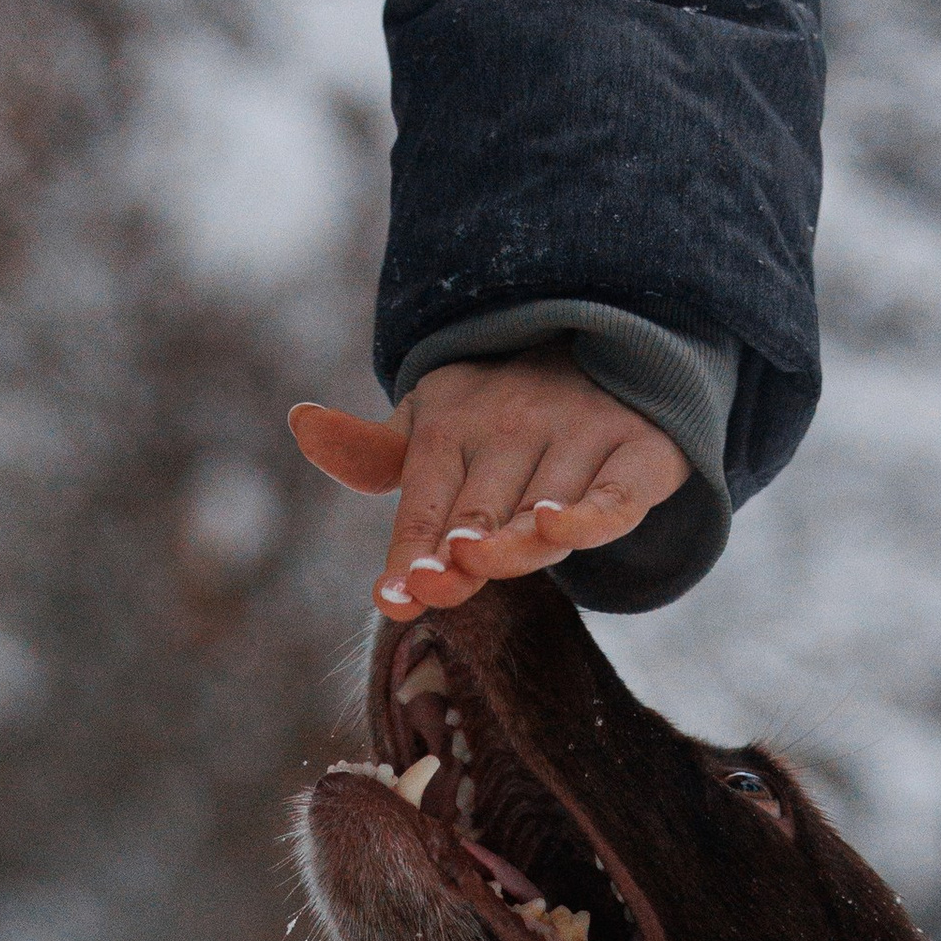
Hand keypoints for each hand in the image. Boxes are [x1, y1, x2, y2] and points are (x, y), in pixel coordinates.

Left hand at [289, 345, 688, 616]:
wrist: (603, 344)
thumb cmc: (499, 408)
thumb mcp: (432, 421)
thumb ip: (374, 451)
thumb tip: (301, 423)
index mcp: (455, 423)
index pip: (425, 501)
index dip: (410, 552)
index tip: (391, 597)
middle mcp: (517, 425)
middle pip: (481, 510)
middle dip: (455, 550)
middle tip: (428, 583)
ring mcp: (581, 435)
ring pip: (543, 510)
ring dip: (512, 541)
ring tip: (477, 560)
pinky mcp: (639, 452)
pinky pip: (616, 495)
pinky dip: (590, 513)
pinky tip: (556, 523)